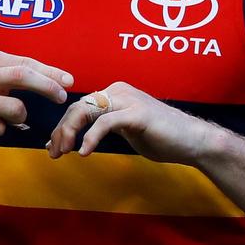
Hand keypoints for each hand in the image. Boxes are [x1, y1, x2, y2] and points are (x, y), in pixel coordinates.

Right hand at [0, 47, 72, 146]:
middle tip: (62, 97)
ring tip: (5, 118)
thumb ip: (14, 74)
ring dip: (19, 118)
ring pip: (16, 108)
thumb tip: (58, 79)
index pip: (26, 63)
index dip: (50, 72)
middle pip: (23, 76)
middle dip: (48, 87)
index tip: (70, 81)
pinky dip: (0, 130)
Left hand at [47, 82, 220, 163]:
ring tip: (64, 153)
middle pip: (77, 107)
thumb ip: (100, 129)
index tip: (52, 148)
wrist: (192, 141)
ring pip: (86, 110)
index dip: (61, 127)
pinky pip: (105, 122)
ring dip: (69, 133)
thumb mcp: (124, 131)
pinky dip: (91, 137)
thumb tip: (68, 140)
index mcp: (115, 93)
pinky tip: (85, 152)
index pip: (77, 106)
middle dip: (61, 131)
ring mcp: (128, 100)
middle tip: (54, 154)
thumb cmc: (160, 137)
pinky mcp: (137, 113)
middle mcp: (119, 90)